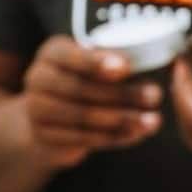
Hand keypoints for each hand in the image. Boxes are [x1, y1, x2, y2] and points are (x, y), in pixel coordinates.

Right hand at [22, 35, 162, 168]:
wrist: (51, 115)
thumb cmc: (84, 81)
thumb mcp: (95, 66)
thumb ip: (114, 64)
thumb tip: (146, 63)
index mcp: (52, 53)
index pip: (70, 55)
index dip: (96, 62)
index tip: (125, 68)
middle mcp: (37, 78)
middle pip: (80, 88)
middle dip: (122, 93)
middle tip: (155, 95)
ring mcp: (36, 109)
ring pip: (82, 116)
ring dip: (122, 119)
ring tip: (152, 120)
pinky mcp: (44, 135)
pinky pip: (82, 138)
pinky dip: (112, 137)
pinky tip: (135, 134)